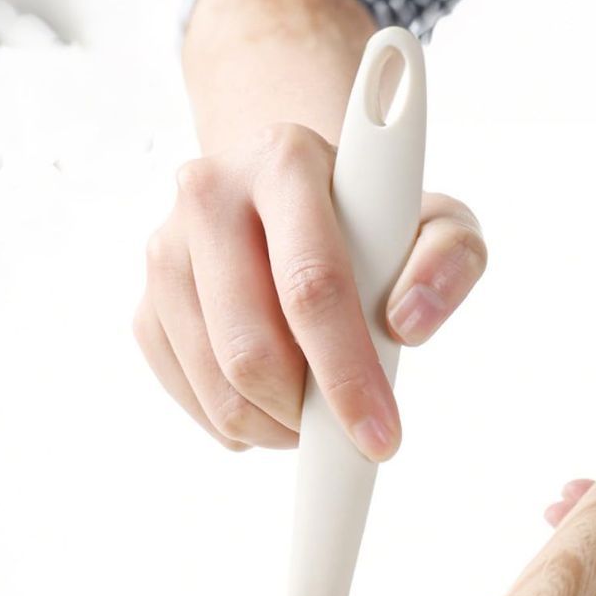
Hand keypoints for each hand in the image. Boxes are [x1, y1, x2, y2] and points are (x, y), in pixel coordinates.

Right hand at [134, 124, 484, 457]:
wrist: (288, 199)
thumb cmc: (367, 219)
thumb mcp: (434, 221)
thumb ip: (449, 259)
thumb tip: (407, 323)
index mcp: (283, 161)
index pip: (310, 285)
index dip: (346, 373)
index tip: (380, 434)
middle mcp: (208, 194)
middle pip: (250, 349)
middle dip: (304, 413)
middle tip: (344, 429)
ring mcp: (166, 251)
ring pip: (216, 386)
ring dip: (273, 428)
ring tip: (312, 415)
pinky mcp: (146, 305)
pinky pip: (188, 398)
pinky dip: (237, 425)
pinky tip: (270, 402)